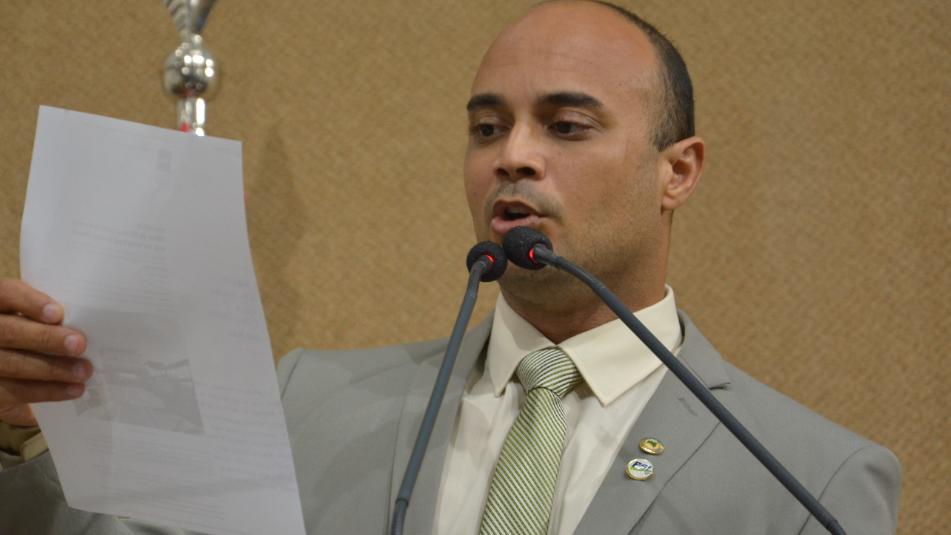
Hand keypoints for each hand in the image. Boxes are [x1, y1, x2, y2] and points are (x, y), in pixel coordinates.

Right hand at [0, 279, 90, 426]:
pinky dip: (47, 391)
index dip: (29, 302)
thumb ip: (49, 315)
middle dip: (46, 339)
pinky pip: (14, 392)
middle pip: (9, 332)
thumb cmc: (34, 330)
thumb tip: (88, 320)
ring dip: (52, 369)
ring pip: (11, 364)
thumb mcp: (33, 316)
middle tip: (79, 345)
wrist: (9, 367)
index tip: (58, 314)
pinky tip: (72, 390)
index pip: (6, 294)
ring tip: (84, 372)